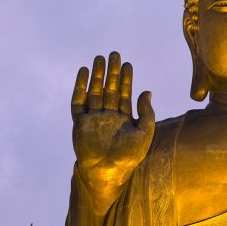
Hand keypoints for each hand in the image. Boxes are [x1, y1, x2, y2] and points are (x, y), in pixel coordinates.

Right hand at [71, 52, 154, 211]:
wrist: (107, 171)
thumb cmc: (128, 156)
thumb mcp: (145, 133)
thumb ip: (147, 113)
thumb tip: (147, 92)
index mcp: (123, 120)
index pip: (124, 94)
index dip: (126, 79)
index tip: (128, 64)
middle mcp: (108, 117)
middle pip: (109, 90)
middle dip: (112, 72)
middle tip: (114, 54)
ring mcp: (93, 119)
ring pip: (95, 92)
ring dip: (97, 76)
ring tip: (99, 58)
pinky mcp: (80, 123)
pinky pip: (78, 102)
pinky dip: (80, 87)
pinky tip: (84, 72)